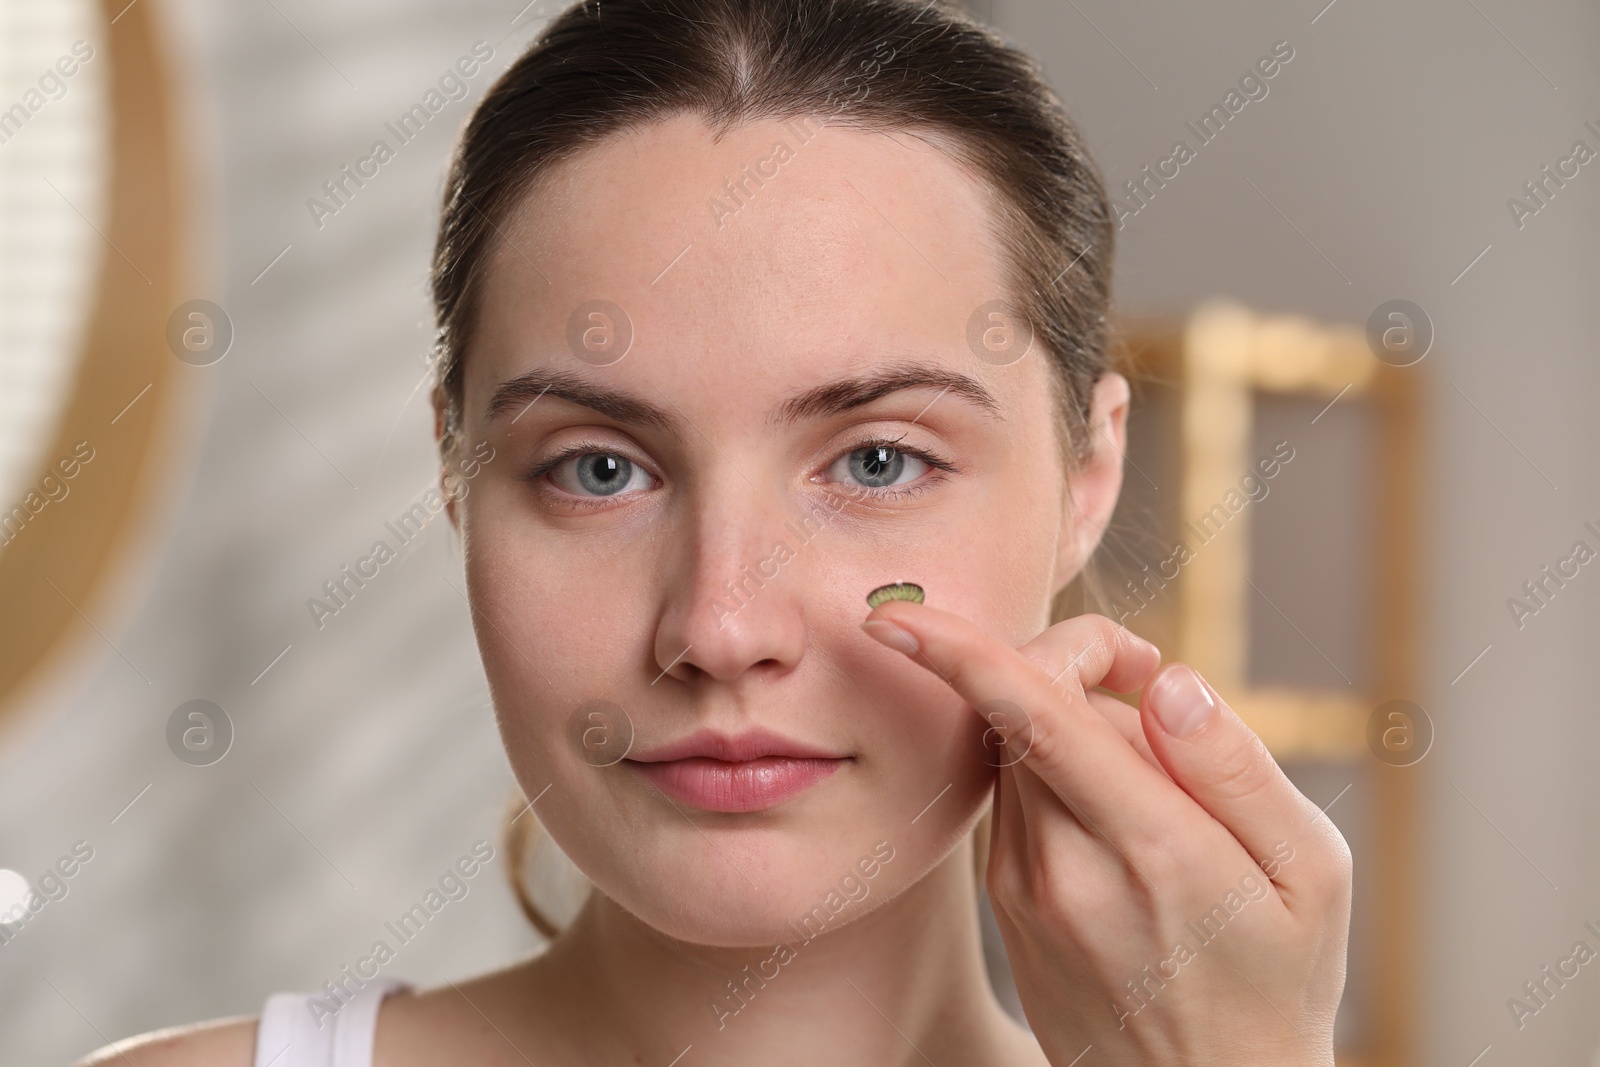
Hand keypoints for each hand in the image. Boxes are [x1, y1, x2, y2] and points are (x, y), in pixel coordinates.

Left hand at [861, 603, 1350, 1065]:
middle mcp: (1064, 866)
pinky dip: (1051, 768)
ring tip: (1151, 772)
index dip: (959, 653)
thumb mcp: (1312, 875)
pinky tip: (1116, 809)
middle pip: (1017, 711)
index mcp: (1149, 848)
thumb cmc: (1278, 980)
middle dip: (1068, 661)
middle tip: (1146, 677)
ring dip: (1063, 719)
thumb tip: (1164, 682)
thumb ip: (1237, 768)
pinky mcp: (1006, 900)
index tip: (893, 613)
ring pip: (1013, 748)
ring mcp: (1023, 888)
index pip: (1033, 719)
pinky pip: (1015, 795)